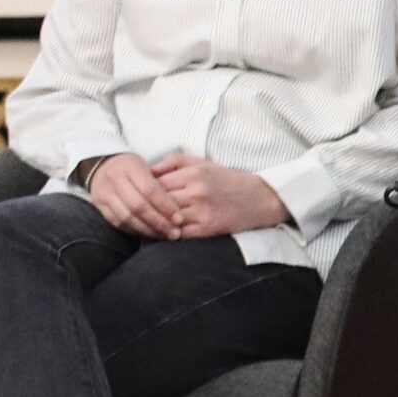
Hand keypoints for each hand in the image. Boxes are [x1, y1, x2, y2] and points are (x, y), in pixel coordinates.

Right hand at [85, 154, 182, 239]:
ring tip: (164, 236)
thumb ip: (164, 179)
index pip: (150, 190)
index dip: (166, 206)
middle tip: (175, 233)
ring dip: (148, 229)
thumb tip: (181, 202)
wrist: (102, 166)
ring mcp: (104, 194)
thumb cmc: (134, 168)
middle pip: (138, 206)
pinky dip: (135, 230)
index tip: (180, 218)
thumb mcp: (149, 165)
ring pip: (127, 217)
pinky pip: (118, 222)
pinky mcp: (99, 206)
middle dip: (159, 222)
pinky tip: (149, 234)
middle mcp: (115, 180)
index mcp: (131, 167)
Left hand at [149, 154, 290, 239]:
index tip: (137, 194)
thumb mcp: (203, 163)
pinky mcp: (208, 228)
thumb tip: (147, 170)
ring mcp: (202, 211)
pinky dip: (168, 234)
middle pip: (158, 202)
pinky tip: (163, 233)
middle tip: (136, 211)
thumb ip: (174, 162)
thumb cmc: (229, 180)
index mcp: (194, 174)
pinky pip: (179, 234)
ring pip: (166, 219)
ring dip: (154, 222)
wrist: (261, 198)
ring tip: (145, 223)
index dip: (144, 190)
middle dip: (146, 207)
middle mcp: (197, 192)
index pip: (156, 183)